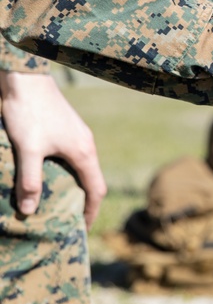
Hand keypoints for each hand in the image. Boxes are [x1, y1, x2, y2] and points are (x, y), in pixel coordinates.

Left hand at [0, 72, 105, 228]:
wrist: (25, 76)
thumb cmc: (29, 111)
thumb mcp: (27, 149)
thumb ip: (30, 180)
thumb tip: (30, 210)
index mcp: (83, 152)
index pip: (96, 190)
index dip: (90, 211)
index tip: (81, 228)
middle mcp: (86, 144)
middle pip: (92, 179)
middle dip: (83, 200)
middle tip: (68, 218)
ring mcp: (78, 134)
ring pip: (82, 166)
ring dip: (74, 184)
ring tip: (58, 198)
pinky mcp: (66, 126)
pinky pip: (73, 155)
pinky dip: (66, 170)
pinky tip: (48, 172)